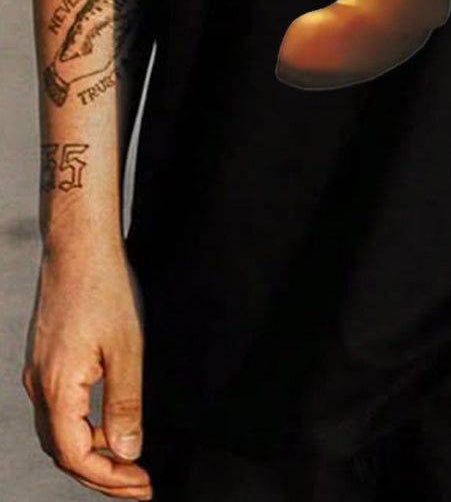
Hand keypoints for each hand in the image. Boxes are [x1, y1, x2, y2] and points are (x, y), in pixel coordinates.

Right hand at [22, 243, 150, 497]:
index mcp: (57, 388)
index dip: (109, 479)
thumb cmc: (103, 287)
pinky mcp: (46, 358)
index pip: (77, 457)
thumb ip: (125, 404)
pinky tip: (109, 424)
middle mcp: (39, 385)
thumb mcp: (127, 348)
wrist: (78, 242)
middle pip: (64, 452)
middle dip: (101, 474)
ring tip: (128, 462)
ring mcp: (39, 372)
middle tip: (138, 485)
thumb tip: (128, 452)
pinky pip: (59, 409)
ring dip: (92, 453)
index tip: (142, 486)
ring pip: (59, 433)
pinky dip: (83, 428)